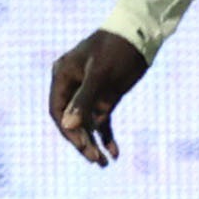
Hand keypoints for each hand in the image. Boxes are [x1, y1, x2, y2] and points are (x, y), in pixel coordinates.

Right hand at [48, 29, 149, 166]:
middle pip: (71, 120)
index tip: (81, 146)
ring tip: (103, 163)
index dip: (68, 130)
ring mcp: (89, 93)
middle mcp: (72, 87)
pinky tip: (115, 152)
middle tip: (94, 160)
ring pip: (87, 124)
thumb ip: (84, 100)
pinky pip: (102, 121)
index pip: (57, 110)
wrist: (141, 35)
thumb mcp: (101, 74)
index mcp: (63, 77)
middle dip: (82, 141)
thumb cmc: (116, 49)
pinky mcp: (106, 97)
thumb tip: (68, 127)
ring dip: (94, 143)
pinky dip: (107, 136)